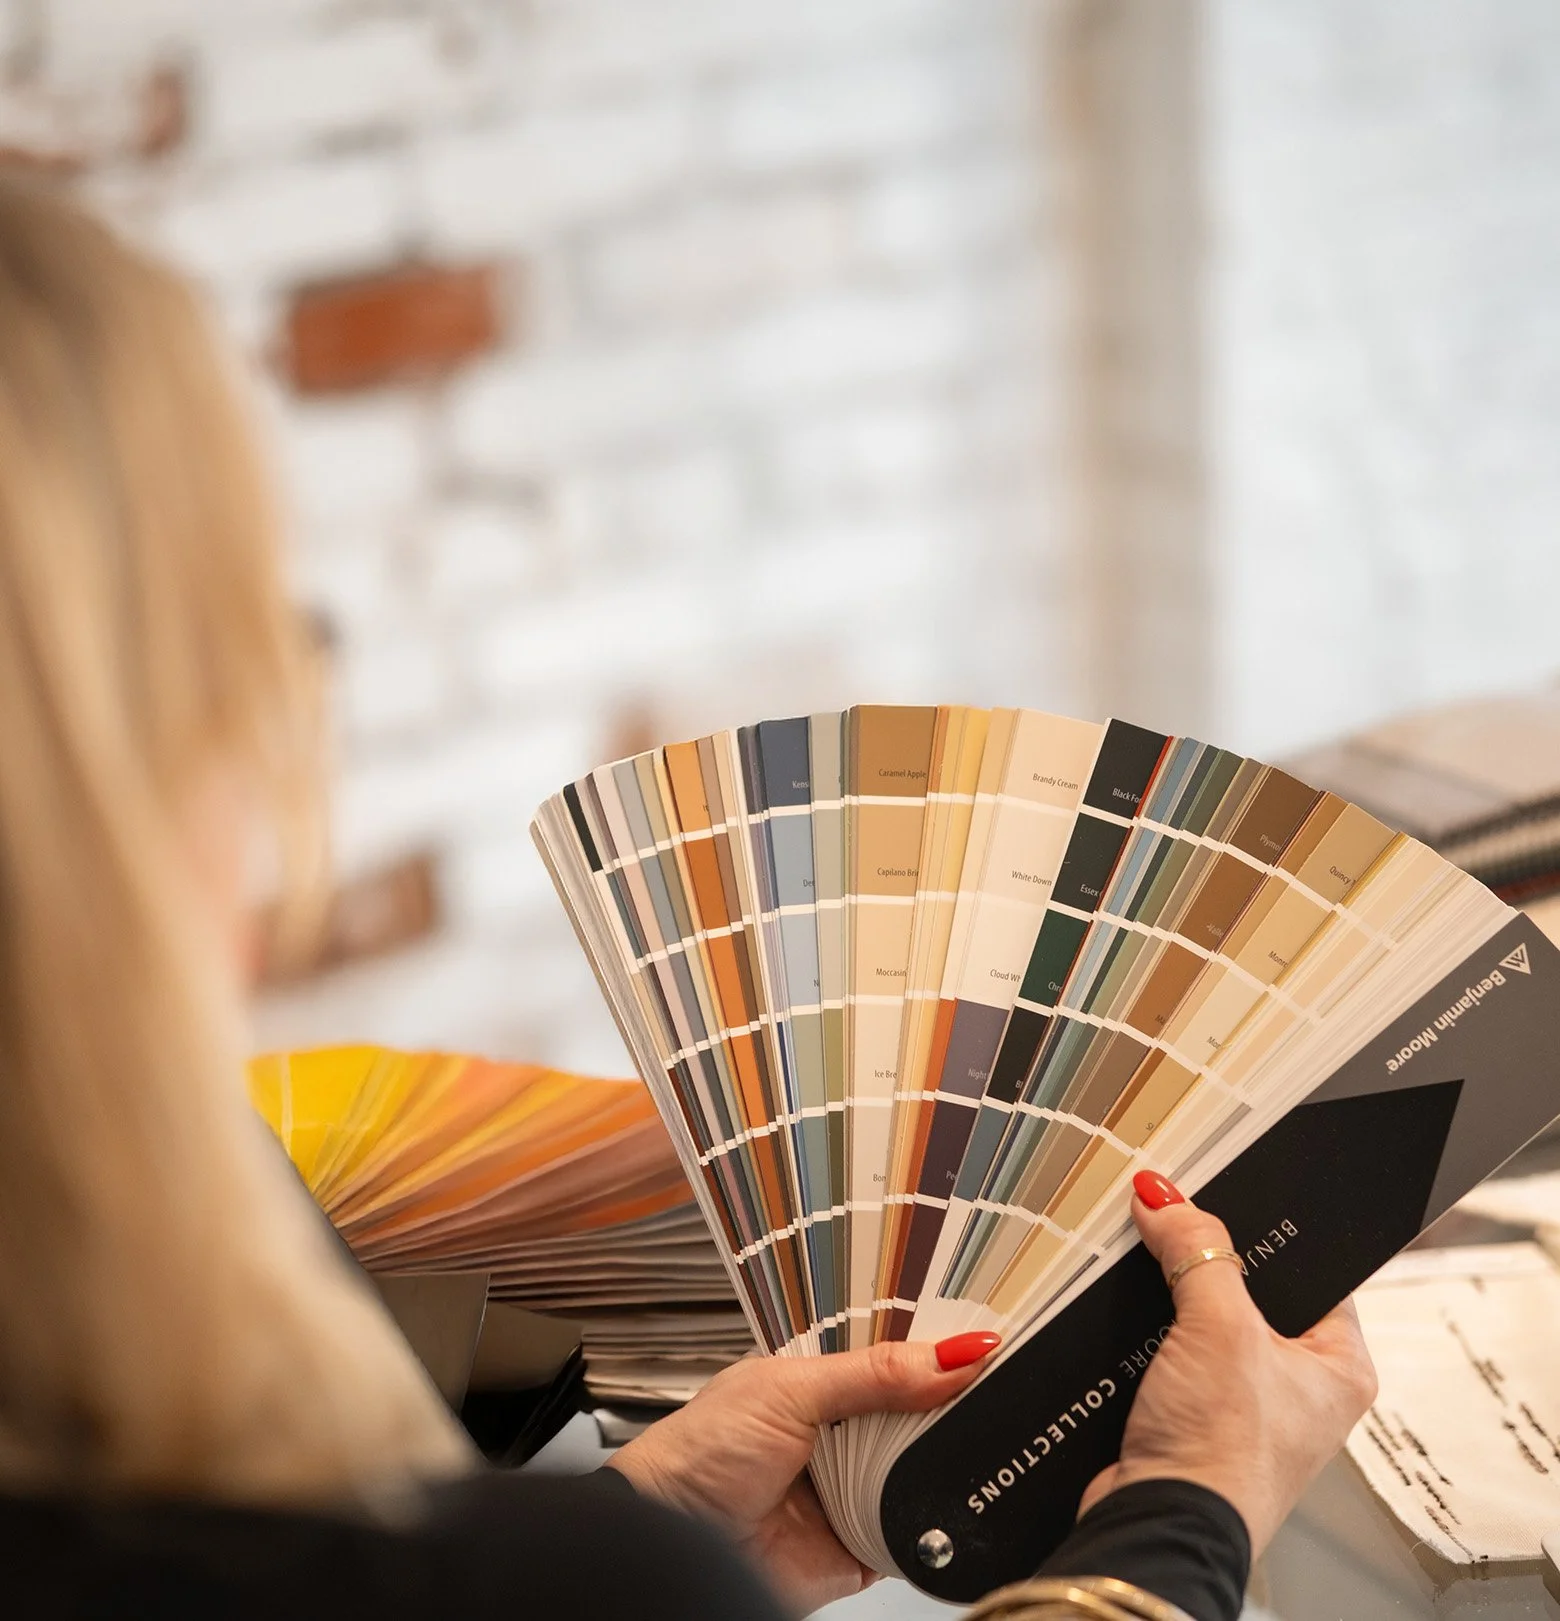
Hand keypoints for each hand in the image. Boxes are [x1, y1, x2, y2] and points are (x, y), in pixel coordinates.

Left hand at [607, 1332, 998, 1615]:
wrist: (669, 1542)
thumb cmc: (700, 1452)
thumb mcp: (791, 1391)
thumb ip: (875, 1375)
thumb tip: (954, 1354)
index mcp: (823, 1377)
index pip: (896, 1352)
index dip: (939, 1344)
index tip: (990, 1332)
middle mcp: (844, 1428)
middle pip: (922, 1409)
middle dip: (952, 1401)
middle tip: (997, 1381)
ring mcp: (857, 1486)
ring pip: (928, 1468)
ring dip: (945, 1459)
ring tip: (975, 1435)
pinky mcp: (865, 1543)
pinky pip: (918, 1531)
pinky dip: (935, 1520)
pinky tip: (950, 1496)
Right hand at [1079, 1176, 1377, 1556]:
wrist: (1159, 1526)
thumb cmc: (1221, 1451)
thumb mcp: (1219, 1326)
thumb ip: (1197, 1250)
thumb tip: (1165, 1198)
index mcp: (1337, 1365)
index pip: (1310, 1269)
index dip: (1263, 1230)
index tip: (1220, 1193)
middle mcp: (1295, 1386)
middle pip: (1246, 1289)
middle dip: (1204, 1260)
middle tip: (1172, 1221)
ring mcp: (1240, 1403)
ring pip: (1201, 1319)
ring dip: (1168, 1296)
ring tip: (1143, 1265)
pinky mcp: (1188, 1415)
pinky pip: (1167, 1350)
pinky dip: (1143, 1330)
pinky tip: (1122, 1311)